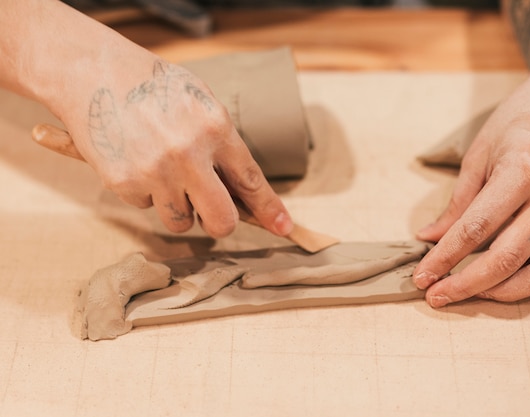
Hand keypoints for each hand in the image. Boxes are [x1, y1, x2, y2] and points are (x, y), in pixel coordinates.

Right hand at [54, 58, 292, 237]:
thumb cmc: (152, 86)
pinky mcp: (123, 183)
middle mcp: (188, 155)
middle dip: (222, 224)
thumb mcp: (199, 102)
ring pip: (181, 221)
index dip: (269, 208)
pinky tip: (136, 162)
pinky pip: (145, 207)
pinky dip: (145, 193)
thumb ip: (222, 144)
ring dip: (178, 207)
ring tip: (164, 174)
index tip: (283, 226)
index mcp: (214, 129)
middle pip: (221, 220)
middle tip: (213, 213)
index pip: (250, 180)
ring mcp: (154, 172)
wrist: (92, 72)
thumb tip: (241, 188)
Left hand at [412, 63, 529, 306]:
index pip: (476, 229)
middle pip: (508, 258)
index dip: (445, 257)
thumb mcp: (480, 152)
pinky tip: (512, 279)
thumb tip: (430, 237)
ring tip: (473, 294)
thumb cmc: (521, 121)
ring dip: (504, 292)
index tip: (422, 276)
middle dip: (467, 285)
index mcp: (523, 173)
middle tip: (437, 296)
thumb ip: (457, 201)